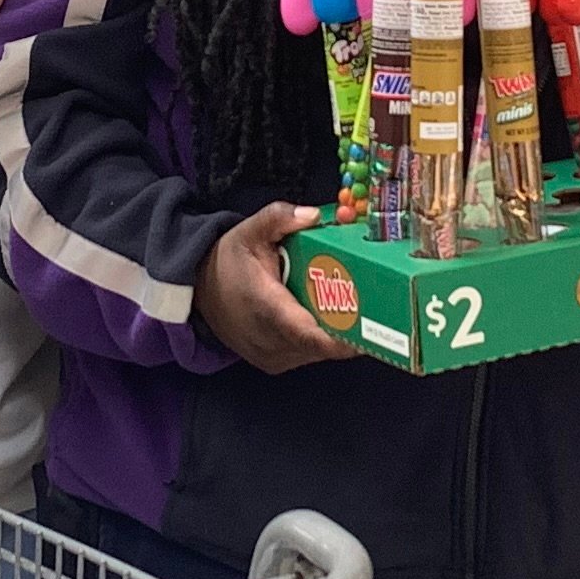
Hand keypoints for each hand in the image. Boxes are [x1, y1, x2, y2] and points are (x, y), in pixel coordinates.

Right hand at [194, 200, 354, 372]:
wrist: (200, 292)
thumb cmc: (227, 263)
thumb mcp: (249, 232)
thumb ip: (278, 218)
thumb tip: (313, 216)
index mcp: (264, 307)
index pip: (307, 333)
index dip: (341, 337)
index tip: (371, 329)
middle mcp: (268, 339)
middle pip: (322, 344)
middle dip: (351, 329)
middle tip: (379, 308)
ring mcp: (272, 356)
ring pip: (318, 352)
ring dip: (338, 335)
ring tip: (362, 312)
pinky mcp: (275, 363)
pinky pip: (309, 355)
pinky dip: (323, 341)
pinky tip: (334, 320)